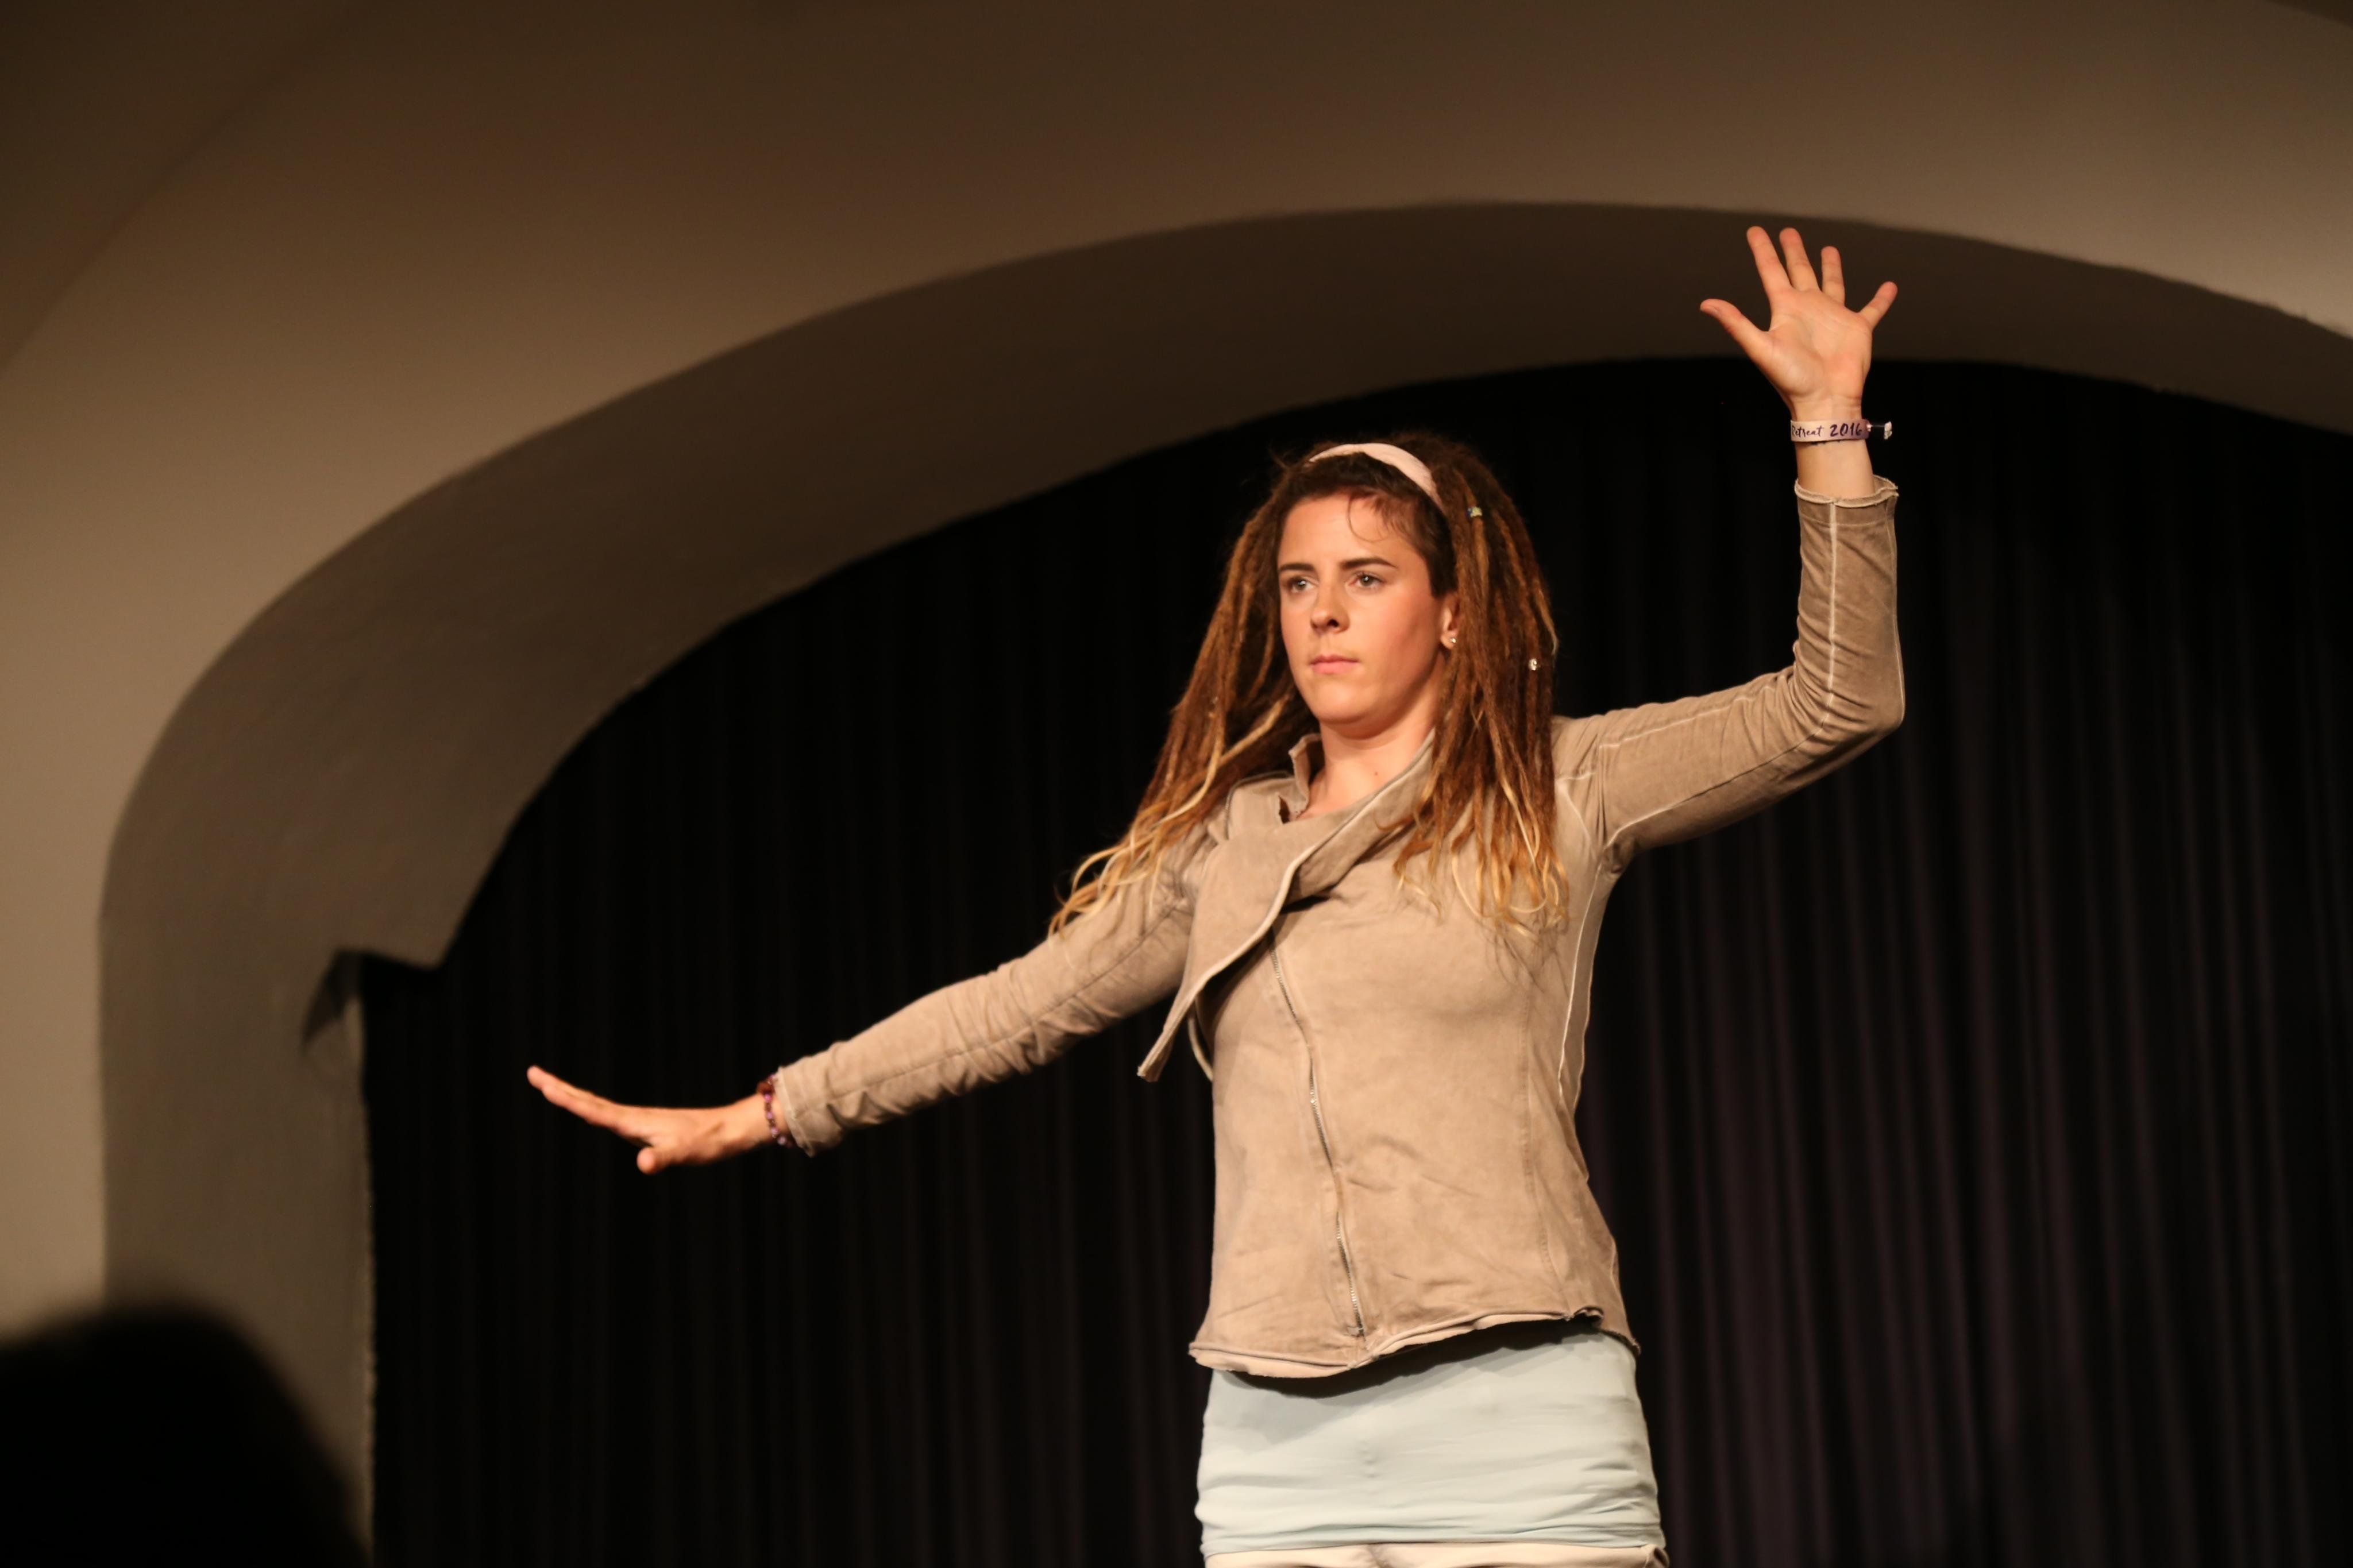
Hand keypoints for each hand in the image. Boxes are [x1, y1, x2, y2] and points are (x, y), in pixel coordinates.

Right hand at [525, 1064, 775, 1172]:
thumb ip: (663, 1159)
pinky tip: (591, 1113)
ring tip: (551, 1088)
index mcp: (634, 1122)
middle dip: (559, 1089)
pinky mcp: (647, 1128)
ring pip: (597, 1106)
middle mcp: (633, 1118)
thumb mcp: (685, 1153)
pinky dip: (592, 1109)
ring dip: (572, 1097)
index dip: (565, 1097)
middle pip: (588, 1101)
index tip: (541, 1083)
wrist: (731, 1131)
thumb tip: (643, 1164)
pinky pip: (610, 1116)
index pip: (591, 1108)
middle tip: (533, 1073)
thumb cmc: (709, 1143)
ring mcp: (639, 1121)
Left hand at [1699, 225, 1895, 417]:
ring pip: (1832, 284)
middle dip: (1794, 252)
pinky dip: (1881, 299)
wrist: (1824, 400)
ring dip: (1830, 267)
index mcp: (1786, 310)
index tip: (1754, 230)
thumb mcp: (1760, 348)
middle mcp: (1808, 309)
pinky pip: (1872, 309)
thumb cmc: (1792, 379)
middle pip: (1799, 271)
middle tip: (1788, 231)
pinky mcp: (1858, 328)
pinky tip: (1890, 286)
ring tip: (1829, 248)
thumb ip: (1736, 323)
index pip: (1771, 273)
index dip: (1763, 251)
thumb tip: (1706, 304)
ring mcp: (1833, 317)